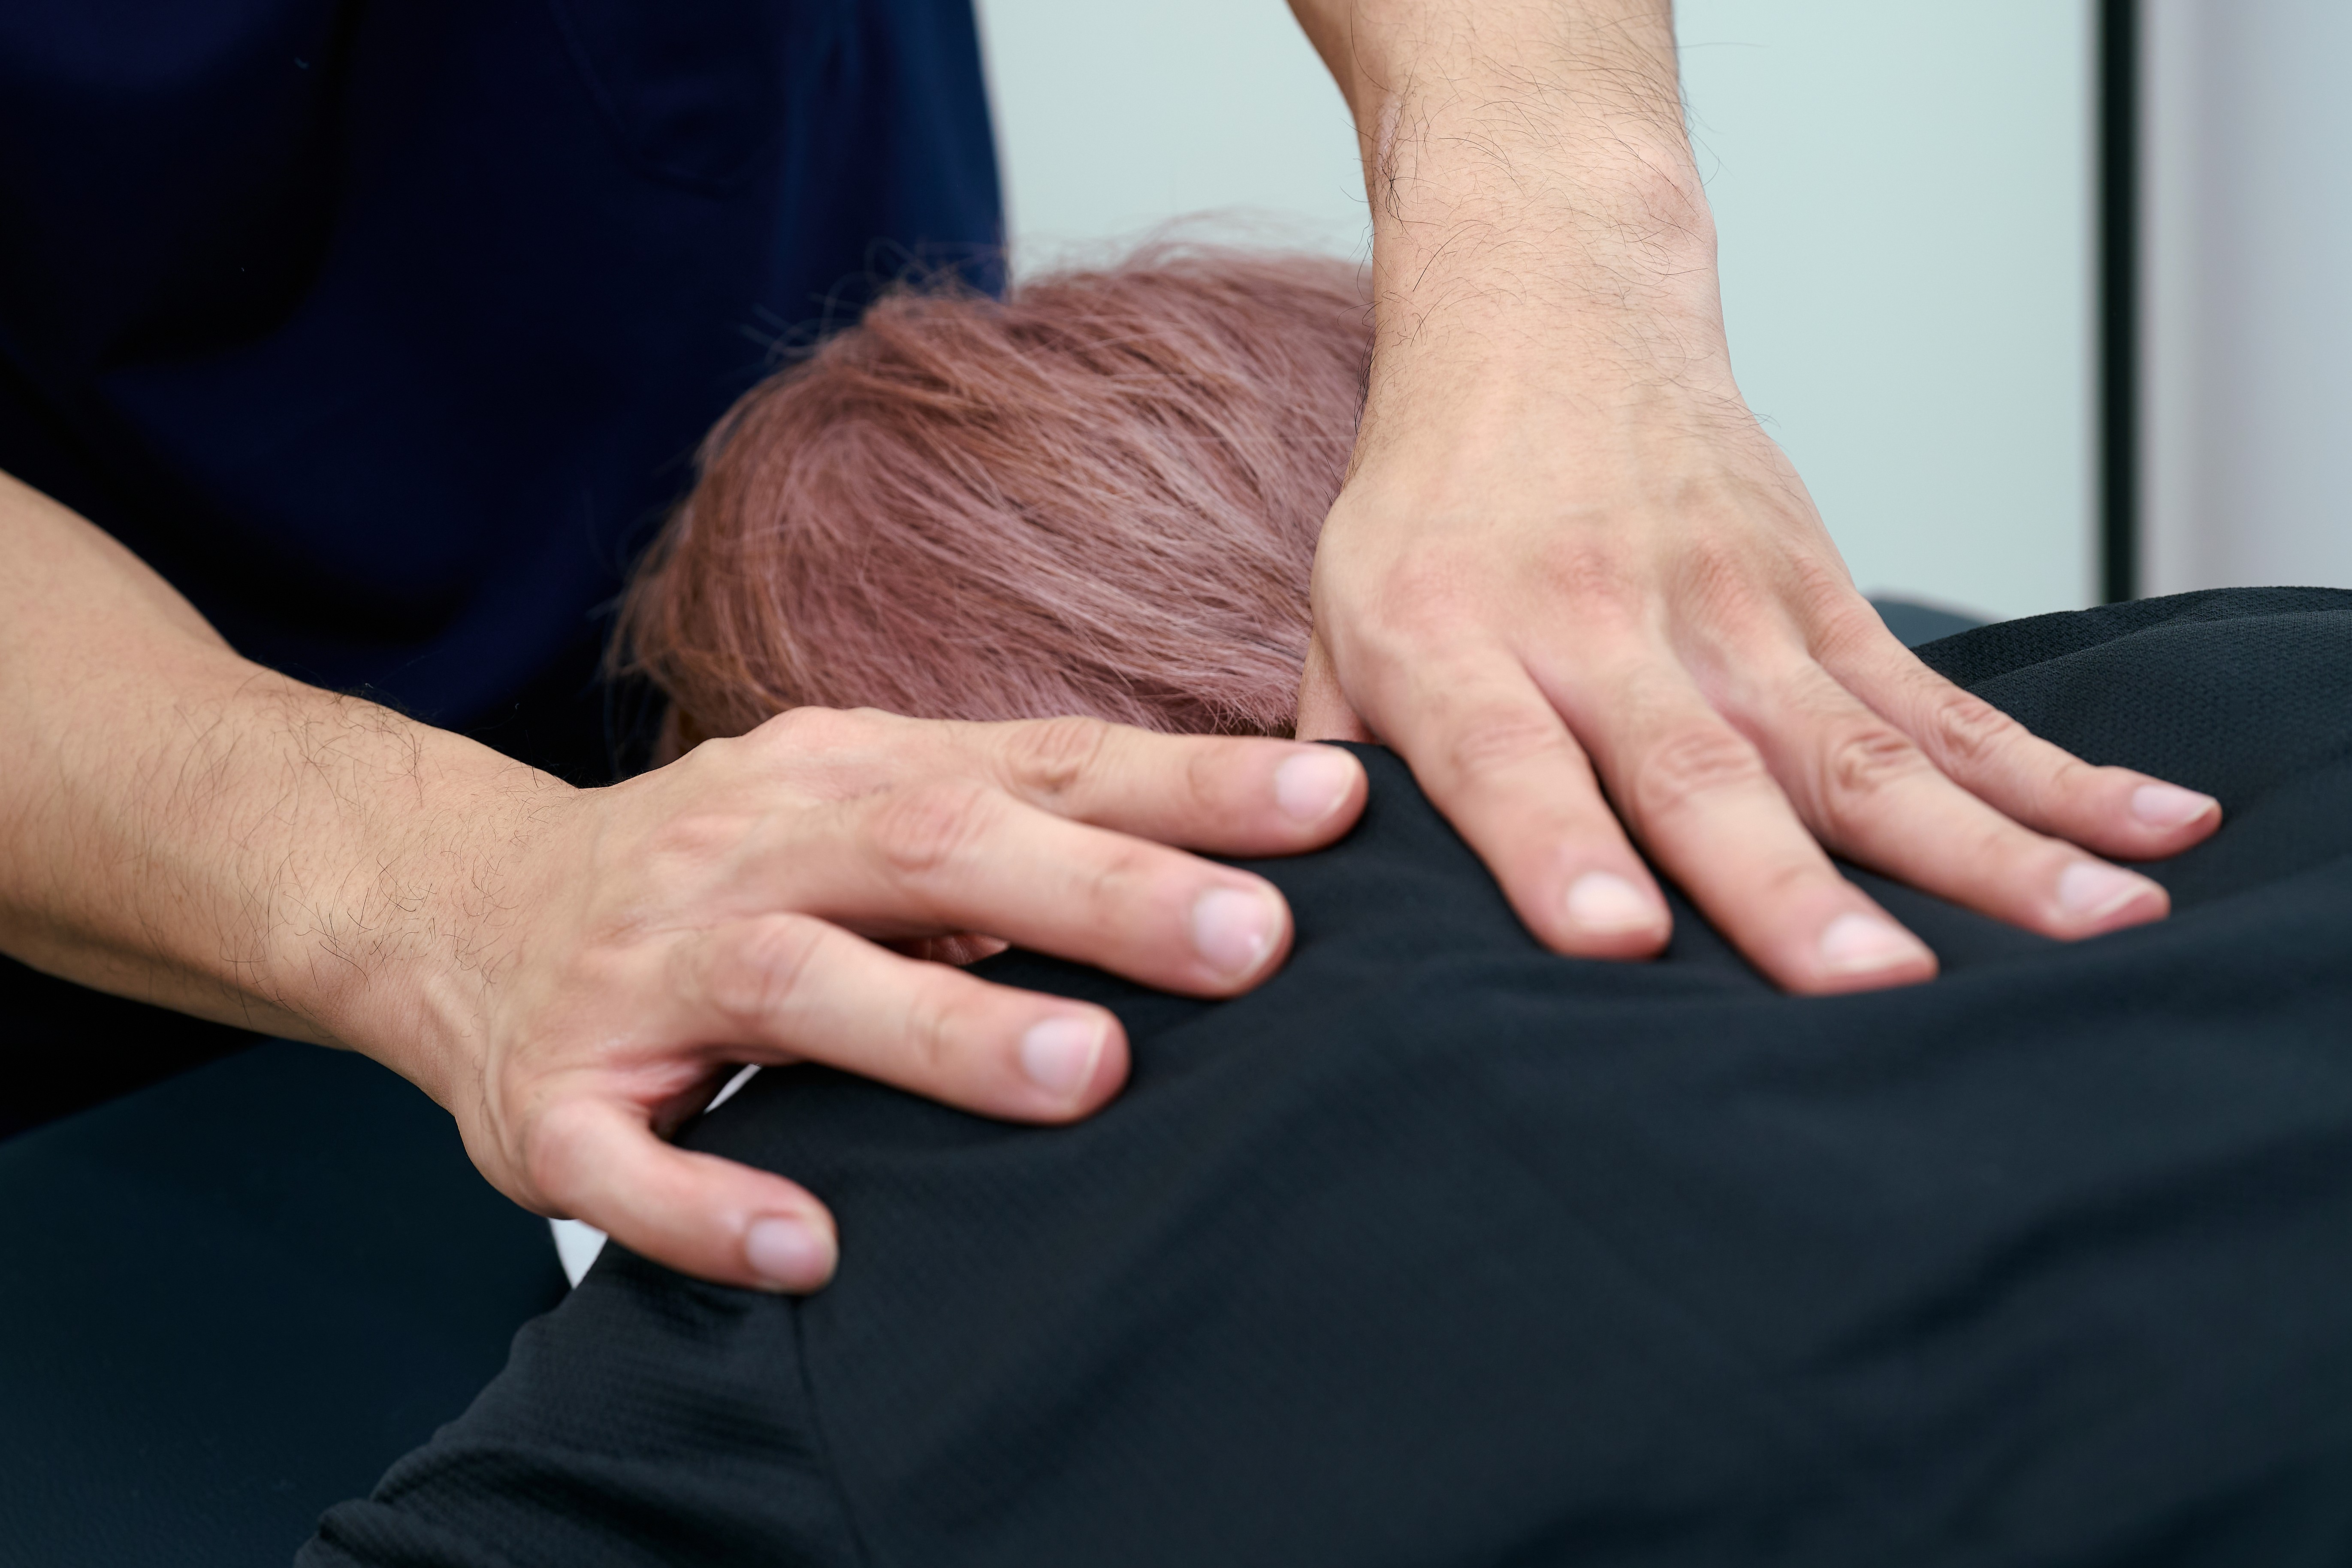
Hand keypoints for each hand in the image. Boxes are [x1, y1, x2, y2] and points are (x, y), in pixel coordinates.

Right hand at [437, 709, 1365, 1291]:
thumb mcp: (857, 810)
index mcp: (837, 775)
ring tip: (1081, 1073)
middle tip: (1248, 941)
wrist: (459, 908)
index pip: (1034, 764)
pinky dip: (715, 1205)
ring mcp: (642, 976)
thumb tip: (1233, 866)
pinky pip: (625, 1161)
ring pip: (793, 984)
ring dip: (939, 1028)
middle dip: (1096, 893)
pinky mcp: (555, 1102)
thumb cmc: (723, 870)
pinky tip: (813, 1246)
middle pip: (927, 848)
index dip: (1182, 785)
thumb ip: (1016, 828)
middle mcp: (746, 851)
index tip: (1331, 810)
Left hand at [1296, 388, 2221, 993]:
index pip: (1506, 760)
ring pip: (1858, 748)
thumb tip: (1332, 925)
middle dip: (1787, 891)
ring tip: (2081, 932)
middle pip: (1702, 771)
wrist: (1547, 319)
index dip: (1559, 852)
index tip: (1615, 941)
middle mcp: (1599, 629)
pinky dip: (2045, 771)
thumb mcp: (1340, 621)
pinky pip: (1940, 700)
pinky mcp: (1820, 598)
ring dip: (1973, 848)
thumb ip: (1338, 763)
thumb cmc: (1431, 508)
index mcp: (1454, 644)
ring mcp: (1728, 614)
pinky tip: (2143, 830)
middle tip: (1865, 992)